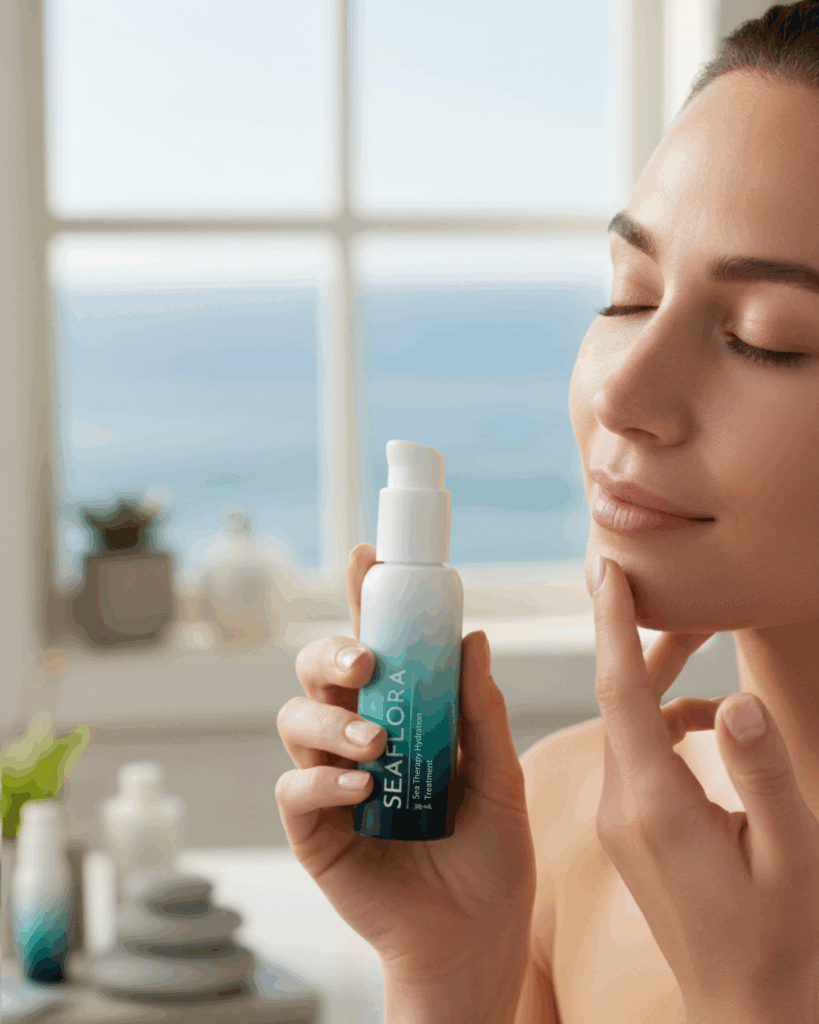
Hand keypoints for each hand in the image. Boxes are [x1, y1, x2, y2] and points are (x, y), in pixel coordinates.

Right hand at [275, 543, 535, 992]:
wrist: (475, 941)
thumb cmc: (490, 858)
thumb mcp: (500, 779)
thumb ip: (482, 714)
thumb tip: (473, 637)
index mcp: (403, 717)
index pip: (375, 646)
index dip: (363, 599)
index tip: (367, 557)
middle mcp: (358, 738)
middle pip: (318, 671)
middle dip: (331, 651)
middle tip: (366, 659)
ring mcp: (331, 783)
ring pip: (295, 720)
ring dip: (332, 720)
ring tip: (378, 744)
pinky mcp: (314, 832)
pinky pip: (295, 790)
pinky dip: (323, 781)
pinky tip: (364, 789)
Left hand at [591, 555, 818, 1022]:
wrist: (749, 1011)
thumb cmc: (781, 941)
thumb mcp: (792, 853)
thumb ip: (764, 772)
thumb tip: (736, 699)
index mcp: (654, 806)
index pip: (619, 694)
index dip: (611, 625)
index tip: (604, 569)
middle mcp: (621, 807)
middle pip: (621, 700)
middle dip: (647, 642)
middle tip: (677, 592)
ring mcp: (619, 821)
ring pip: (629, 727)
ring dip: (662, 685)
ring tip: (703, 645)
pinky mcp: (629, 831)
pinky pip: (640, 758)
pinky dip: (672, 730)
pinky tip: (717, 727)